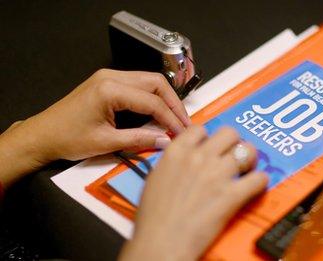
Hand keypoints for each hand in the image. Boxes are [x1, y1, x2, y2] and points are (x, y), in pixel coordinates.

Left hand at [0, 69, 189, 185]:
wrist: (41, 135)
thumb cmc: (67, 139)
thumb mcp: (106, 143)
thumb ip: (139, 139)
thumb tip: (165, 140)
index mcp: (109, 89)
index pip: (152, 101)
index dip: (171, 118)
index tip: (182, 133)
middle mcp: (110, 77)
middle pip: (155, 83)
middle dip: (174, 103)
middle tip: (184, 123)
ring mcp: (108, 77)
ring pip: (149, 81)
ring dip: (165, 99)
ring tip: (175, 119)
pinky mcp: (107, 82)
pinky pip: (138, 85)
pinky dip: (152, 97)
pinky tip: (158, 112)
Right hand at [119, 125, 267, 260]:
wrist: (161, 242)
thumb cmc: (153, 217)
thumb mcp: (155, 178)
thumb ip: (173, 163)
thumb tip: (185, 158)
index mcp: (177, 152)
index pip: (200, 129)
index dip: (208, 138)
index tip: (210, 146)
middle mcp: (199, 157)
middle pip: (229, 133)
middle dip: (233, 143)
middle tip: (233, 155)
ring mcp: (217, 174)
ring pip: (247, 150)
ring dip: (250, 160)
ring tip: (247, 169)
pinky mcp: (231, 195)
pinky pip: (258, 178)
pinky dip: (260, 182)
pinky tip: (255, 186)